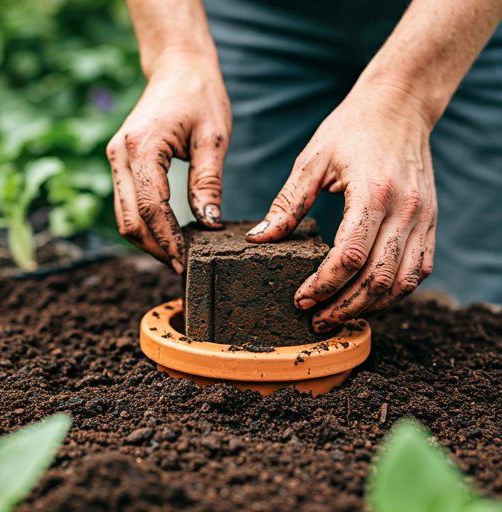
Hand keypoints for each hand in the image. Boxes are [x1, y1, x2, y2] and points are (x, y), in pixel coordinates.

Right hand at [107, 50, 231, 272]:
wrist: (178, 67)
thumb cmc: (200, 95)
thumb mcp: (213, 139)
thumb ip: (207, 183)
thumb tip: (208, 223)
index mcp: (142, 148)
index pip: (150, 208)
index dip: (168, 241)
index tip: (185, 262)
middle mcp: (120, 155)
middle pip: (129, 220)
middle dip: (155, 248)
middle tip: (182, 267)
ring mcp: (117, 159)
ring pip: (124, 216)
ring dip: (148, 240)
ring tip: (177, 255)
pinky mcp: (123, 162)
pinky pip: (127, 203)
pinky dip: (144, 224)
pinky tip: (168, 233)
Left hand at [246, 80, 436, 331]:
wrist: (399, 106)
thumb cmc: (351, 128)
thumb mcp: (311, 160)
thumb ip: (286, 205)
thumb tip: (258, 239)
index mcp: (373, 194)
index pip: (349, 257)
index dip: (322, 286)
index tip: (299, 300)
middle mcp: (405, 210)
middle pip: (378, 279)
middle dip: (344, 307)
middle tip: (316, 320)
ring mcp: (423, 218)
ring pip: (403, 282)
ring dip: (371, 307)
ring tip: (339, 316)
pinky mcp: (430, 221)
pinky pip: (418, 269)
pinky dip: (394, 291)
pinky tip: (369, 297)